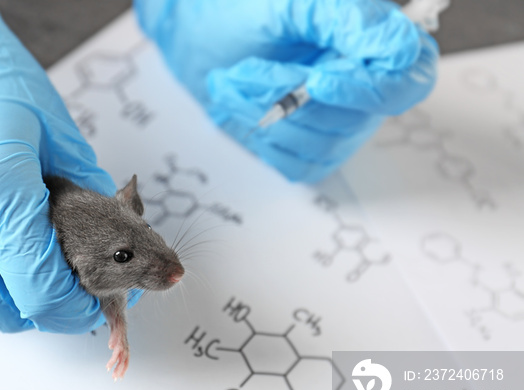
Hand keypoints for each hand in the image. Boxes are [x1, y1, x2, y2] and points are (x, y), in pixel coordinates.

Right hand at [0, 0, 117, 332]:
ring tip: (27, 247)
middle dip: (48, 303)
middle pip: (10, 308)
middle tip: (69, 281)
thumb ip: (91, 195)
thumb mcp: (57, 132)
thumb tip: (117, 239)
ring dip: (10, 286)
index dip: (77, 307)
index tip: (94, 300)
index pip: (44, 293)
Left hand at [135, 0, 438, 181]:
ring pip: (322, 142)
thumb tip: (401, 49)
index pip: (408, 81)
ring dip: (266, 114)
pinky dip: (263, 138)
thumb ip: (348, 18)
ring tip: (235, 80)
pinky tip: (245, 106)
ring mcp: (339, 119)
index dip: (367, 90)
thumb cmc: (238, 7)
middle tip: (245, 70)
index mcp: (374, 38)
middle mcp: (365, 82)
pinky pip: (298, 162)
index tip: (317, 81)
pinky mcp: (309, 147)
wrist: (193, 34)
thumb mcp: (290, 1)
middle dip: (289, 97)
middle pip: (354, 118)